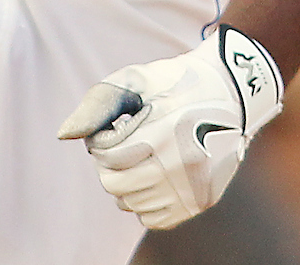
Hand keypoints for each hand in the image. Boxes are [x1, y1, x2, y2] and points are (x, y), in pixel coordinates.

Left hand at [57, 25, 283, 229]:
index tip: (113, 128)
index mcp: (163, 131)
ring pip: (130, 204)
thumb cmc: (176, 82)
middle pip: (114, 184)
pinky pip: (152, 219)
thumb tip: (66, 134)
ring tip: (140, 158)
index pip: (106, 155)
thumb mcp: (138, 79)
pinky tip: (153, 176)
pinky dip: (144, 202)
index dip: (100, 140)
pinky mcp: (201, 200)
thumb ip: (99, 103)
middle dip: (108, 164)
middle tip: (121, 145)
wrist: (233, 91)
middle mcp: (180, 164)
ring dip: (125, 182)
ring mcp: (193, 186)